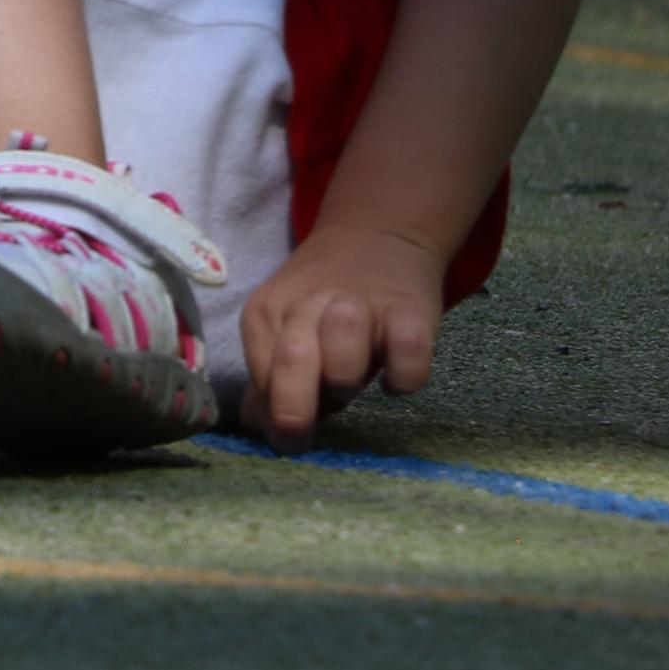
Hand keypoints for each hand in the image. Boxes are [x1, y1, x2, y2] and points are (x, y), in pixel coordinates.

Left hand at [236, 221, 446, 447]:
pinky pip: (409, 358)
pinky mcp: (411, 313)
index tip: (292, 429)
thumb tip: (257, 426)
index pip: (261, 377)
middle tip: (310, 432)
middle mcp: (306, 305)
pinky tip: (394, 377)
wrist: (377, 237)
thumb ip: (269, 378)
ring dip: (345, 379)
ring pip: (343, 357)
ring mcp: (361, 307)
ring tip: (353, 378)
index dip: (276, 415)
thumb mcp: (285, 330)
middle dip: (295, 409)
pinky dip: (403, 378)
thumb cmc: (324, 302)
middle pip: (291, 362)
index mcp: (266, 312)